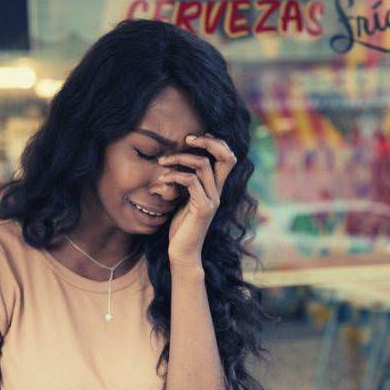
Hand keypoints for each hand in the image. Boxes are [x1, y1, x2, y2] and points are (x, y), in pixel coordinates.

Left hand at [157, 133, 237, 269]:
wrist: (183, 252)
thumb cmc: (181, 226)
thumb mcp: (185, 199)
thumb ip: (188, 182)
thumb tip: (177, 162)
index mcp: (216, 188)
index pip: (228, 157)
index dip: (215, 142)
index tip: (193, 138)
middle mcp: (218, 192)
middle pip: (226, 156)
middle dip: (207, 142)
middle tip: (186, 138)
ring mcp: (212, 200)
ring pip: (203, 165)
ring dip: (180, 158)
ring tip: (162, 162)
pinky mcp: (203, 208)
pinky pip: (191, 182)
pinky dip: (175, 175)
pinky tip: (162, 179)